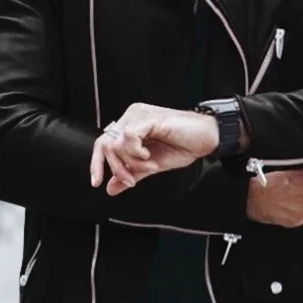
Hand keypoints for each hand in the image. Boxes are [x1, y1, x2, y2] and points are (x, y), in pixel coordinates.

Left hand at [90, 103, 218, 195]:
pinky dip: (137, 153)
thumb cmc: (183, 145)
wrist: (206, 138)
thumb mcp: (151, 165)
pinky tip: (150, 156)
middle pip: (106, 144)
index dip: (96, 163)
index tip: (97, 183)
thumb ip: (131, 173)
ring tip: (150, 166)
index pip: (103, 142)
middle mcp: (132, 116)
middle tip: (132, 180)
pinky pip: (129, 137)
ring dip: (132, 163)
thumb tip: (111, 187)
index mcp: (131, 125)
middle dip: (116, 167)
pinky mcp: (149, 118)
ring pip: (117, 143)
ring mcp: (139, 115)